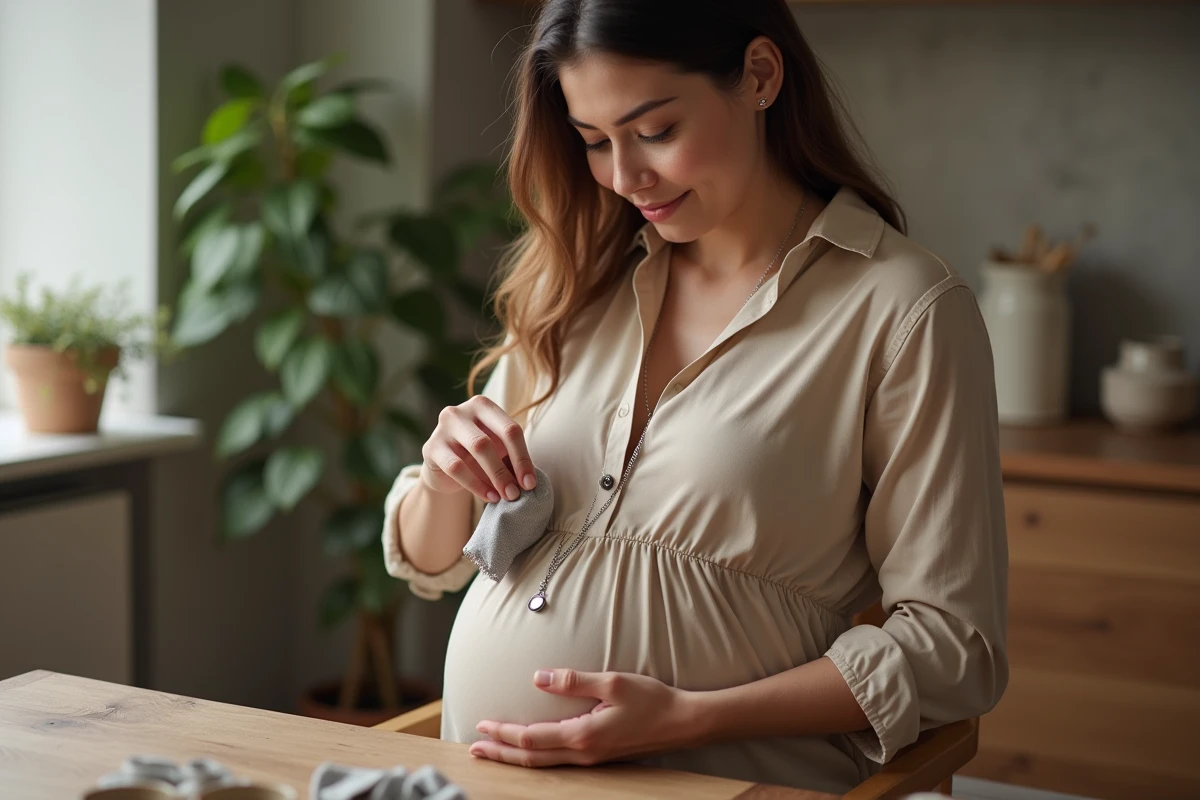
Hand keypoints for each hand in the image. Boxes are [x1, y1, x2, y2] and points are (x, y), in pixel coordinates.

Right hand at [419, 395, 535, 503]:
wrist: (445, 467)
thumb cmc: (479, 456)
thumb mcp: (498, 451)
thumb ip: (511, 459)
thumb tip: (529, 481)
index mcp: (483, 406)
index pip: (510, 429)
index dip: (523, 458)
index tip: (530, 483)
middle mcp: (461, 411)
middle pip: (490, 441)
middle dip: (506, 471)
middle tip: (516, 493)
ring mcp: (442, 427)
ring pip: (475, 450)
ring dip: (494, 478)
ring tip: (504, 496)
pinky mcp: (430, 447)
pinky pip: (456, 467)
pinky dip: (476, 485)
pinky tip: (489, 496)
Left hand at [470, 669, 698, 767]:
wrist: (682, 724)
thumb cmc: (651, 700)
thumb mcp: (612, 682)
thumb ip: (573, 681)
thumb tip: (539, 677)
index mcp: (583, 735)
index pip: (532, 738)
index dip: (504, 733)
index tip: (482, 725)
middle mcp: (583, 753)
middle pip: (531, 758)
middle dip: (501, 752)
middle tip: (475, 747)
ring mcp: (591, 759)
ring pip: (544, 764)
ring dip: (515, 757)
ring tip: (493, 751)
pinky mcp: (598, 757)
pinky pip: (557, 762)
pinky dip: (536, 757)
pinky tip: (530, 750)